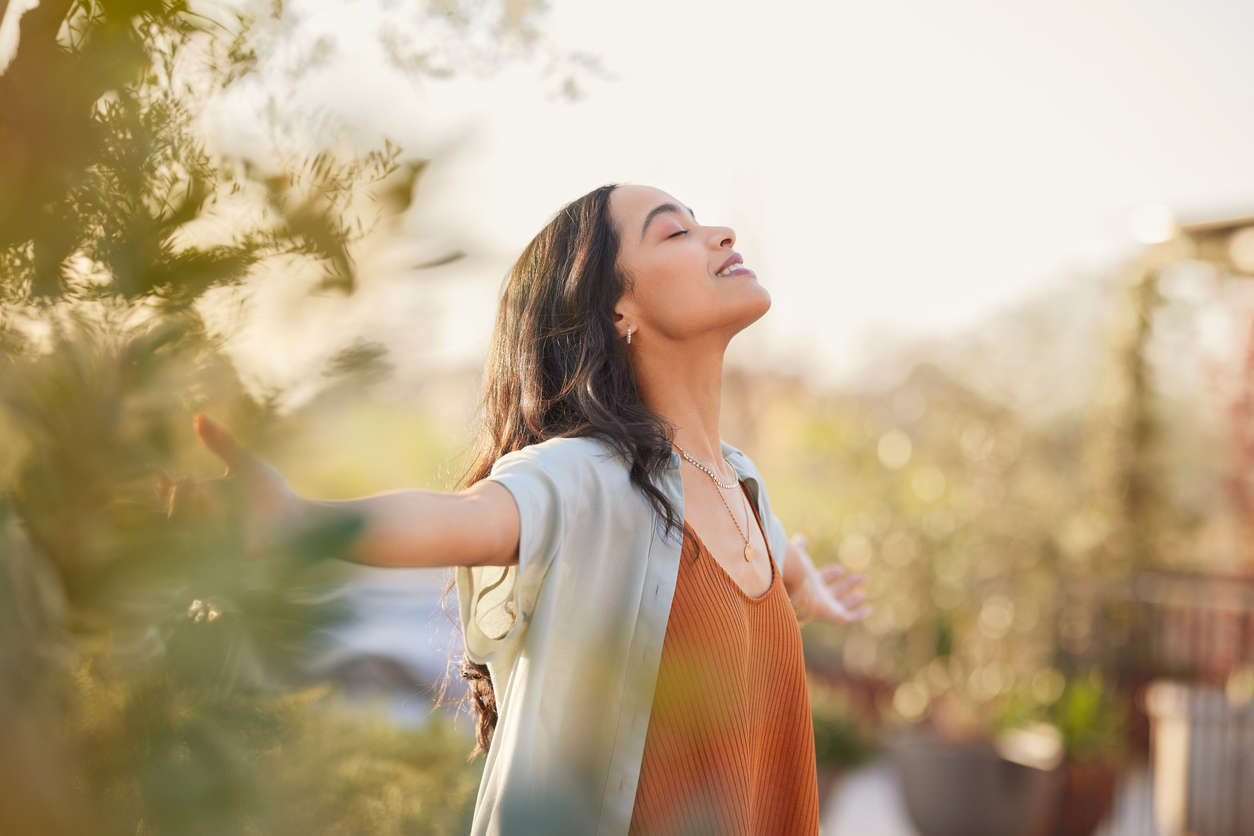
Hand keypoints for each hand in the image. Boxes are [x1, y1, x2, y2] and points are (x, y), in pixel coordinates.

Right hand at [157, 413, 302, 557]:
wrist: (299, 521)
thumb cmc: (272, 494)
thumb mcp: (245, 465)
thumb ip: (222, 443)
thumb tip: (197, 416)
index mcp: (205, 502)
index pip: (172, 498)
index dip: (164, 489)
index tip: (163, 475)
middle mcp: (204, 525)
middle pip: (173, 514)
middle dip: (180, 497)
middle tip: (196, 484)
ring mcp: (214, 545)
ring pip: (185, 532)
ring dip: (197, 511)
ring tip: (213, 499)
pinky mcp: (226, 560)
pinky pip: (205, 549)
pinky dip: (212, 530)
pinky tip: (225, 518)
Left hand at [787, 533, 869, 626]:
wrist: (794, 588)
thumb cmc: (795, 571)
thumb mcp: (799, 556)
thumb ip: (800, 548)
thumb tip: (801, 537)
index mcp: (809, 583)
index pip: (823, 578)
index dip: (832, 573)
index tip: (841, 569)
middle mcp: (818, 596)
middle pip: (834, 592)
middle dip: (847, 585)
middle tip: (861, 577)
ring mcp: (826, 607)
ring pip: (841, 605)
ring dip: (852, 600)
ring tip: (862, 595)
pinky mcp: (833, 615)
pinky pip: (848, 618)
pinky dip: (858, 615)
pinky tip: (868, 609)